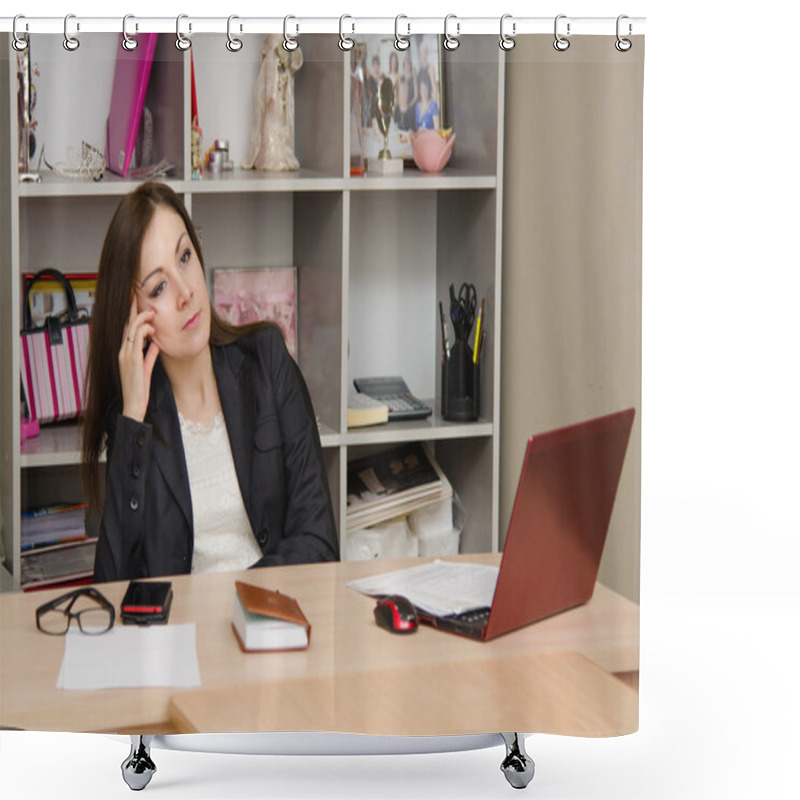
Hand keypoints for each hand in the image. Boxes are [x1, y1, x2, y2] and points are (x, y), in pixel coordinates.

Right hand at [119, 300, 158, 422]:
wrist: (133, 404)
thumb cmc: (139, 389)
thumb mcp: (146, 368)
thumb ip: (149, 355)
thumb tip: (155, 344)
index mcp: (125, 352)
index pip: (127, 329)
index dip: (131, 315)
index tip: (136, 303)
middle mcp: (123, 351)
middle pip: (126, 325)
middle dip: (133, 310)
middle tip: (140, 298)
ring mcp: (125, 354)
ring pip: (131, 329)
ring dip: (142, 319)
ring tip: (152, 313)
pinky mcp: (131, 359)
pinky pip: (137, 340)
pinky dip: (144, 331)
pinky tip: (152, 329)